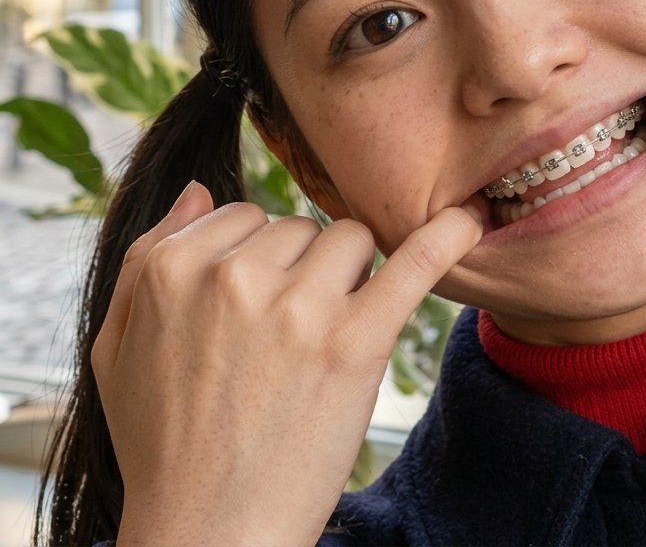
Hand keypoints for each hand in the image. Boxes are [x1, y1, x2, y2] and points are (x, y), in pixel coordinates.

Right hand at [93, 182, 479, 546]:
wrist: (210, 530)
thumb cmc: (165, 442)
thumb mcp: (117, 348)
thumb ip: (147, 257)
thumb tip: (201, 190)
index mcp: (173, 269)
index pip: (245, 215)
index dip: (259, 262)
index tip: (258, 309)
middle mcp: (236, 277)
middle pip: (301, 228)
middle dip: (304, 271)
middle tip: (291, 339)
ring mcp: (300, 307)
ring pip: (351, 240)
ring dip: (351, 277)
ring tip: (329, 338)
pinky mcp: (356, 342)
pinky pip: (413, 262)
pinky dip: (446, 236)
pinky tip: (470, 221)